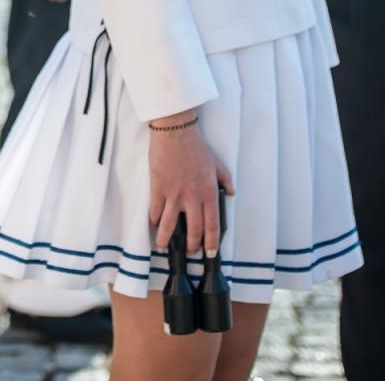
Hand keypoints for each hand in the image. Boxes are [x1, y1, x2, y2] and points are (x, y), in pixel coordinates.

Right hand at [147, 113, 233, 256]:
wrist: (175, 132)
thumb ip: (226, 180)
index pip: (212, 225)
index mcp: (209, 192)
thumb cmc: (196, 146)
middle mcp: (192, 198)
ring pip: (169, 226)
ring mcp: (174, 195)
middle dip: (192, 246)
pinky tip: (153, 225)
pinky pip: (155, 211)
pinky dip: (153, 221)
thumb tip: (231, 192)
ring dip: (165, 240)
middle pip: (193, 230)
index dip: (211, 242)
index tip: (209, 252)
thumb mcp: (217, 163)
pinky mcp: (158, 189)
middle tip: (190, 252)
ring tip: (163, 248)